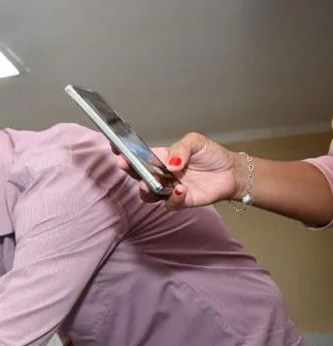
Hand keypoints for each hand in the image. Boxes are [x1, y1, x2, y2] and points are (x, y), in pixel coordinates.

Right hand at [114, 132, 239, 209]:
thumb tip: (170, 164)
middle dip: (130, 170)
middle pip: (138, 175)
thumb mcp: (196, 142)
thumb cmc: (211, 155)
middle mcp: (160, 175)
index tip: (115, 149)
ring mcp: (168, 189)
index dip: (126, 154)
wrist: (231, 172)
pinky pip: (169, 203)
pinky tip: (181, 190)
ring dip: (147, 190)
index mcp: (161, 158)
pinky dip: (173, 198)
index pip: (139, 156)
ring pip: (148, 194)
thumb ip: (180, 149)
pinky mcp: (180, 201)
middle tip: (125, 164)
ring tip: (152, 184)